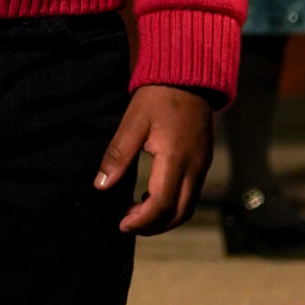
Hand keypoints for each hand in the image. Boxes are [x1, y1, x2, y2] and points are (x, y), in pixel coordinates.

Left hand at [96, 84, 213, 234]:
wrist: (189, 78)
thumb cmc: (158, 97)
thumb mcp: (133, 122)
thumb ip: (118, 154)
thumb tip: (101, 185)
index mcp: (175, 158)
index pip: (162, 203)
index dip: (141, 220)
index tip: (121, 223)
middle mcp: (194, 168)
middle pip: (179, 213)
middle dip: (153, 226)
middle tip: (128, 224)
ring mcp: (202, 166)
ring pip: (188, 208)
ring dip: (164, 219)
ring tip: (137, 214)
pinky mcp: (204, 163)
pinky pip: (191, 195)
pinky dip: (172, 205)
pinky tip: (151, 197)